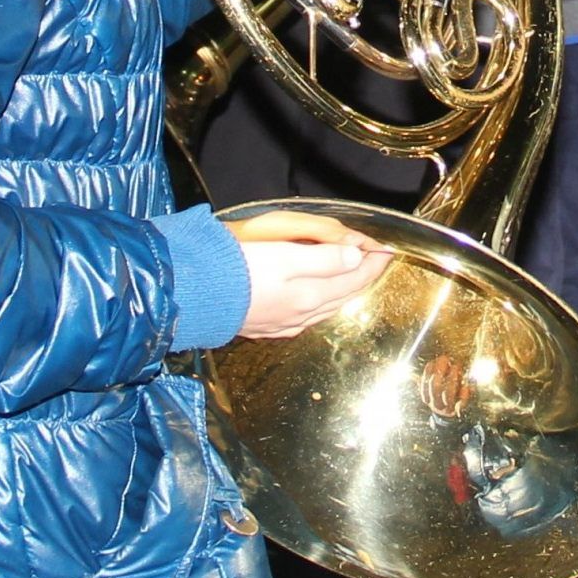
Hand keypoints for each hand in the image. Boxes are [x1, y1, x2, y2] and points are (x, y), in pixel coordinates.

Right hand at [226, 208, 377, 338]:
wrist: (192, 298)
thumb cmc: (234, 271)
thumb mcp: (283, 255)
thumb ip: (323, 258)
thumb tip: (355, 258)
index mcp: (309, 294)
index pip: (354, 276)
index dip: (373, 262)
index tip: (385, 250)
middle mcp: (300, 314)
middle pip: (343, 294)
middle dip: (362, 277)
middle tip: (375, 262)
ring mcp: (283, 323)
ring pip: (326, 307)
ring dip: (343, 292)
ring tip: (353, 278)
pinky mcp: (266, 327)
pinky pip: (306, 317)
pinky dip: (320, 305)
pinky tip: (317, 302)